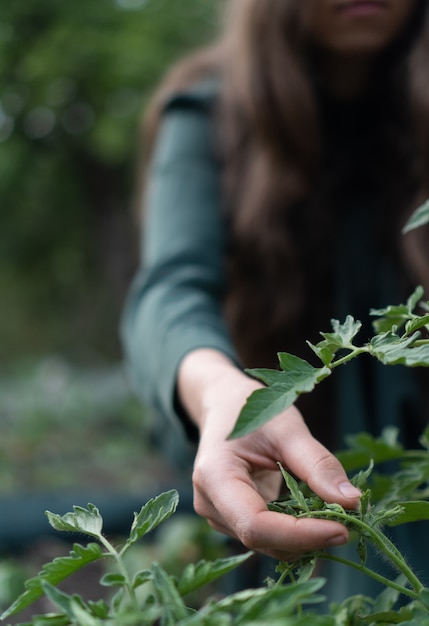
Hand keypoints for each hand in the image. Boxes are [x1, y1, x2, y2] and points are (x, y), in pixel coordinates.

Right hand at [179, 350, 360, 560]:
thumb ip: (318, 465)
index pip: (256, 525)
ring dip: (304, 537)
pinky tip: (314, 513)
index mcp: (214, 476)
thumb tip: (354, 502)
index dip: (299, 535)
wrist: (227, 405)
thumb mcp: (289, 430)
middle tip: (350, 523)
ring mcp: (217, 515)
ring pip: (267, 544)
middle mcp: (209, 503)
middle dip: (308, 538)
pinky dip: (295, 531)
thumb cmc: (255, 410)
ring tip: (334, 514)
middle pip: (262, 540)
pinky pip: (268, 537)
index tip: (343, 529)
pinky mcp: (231, 520)